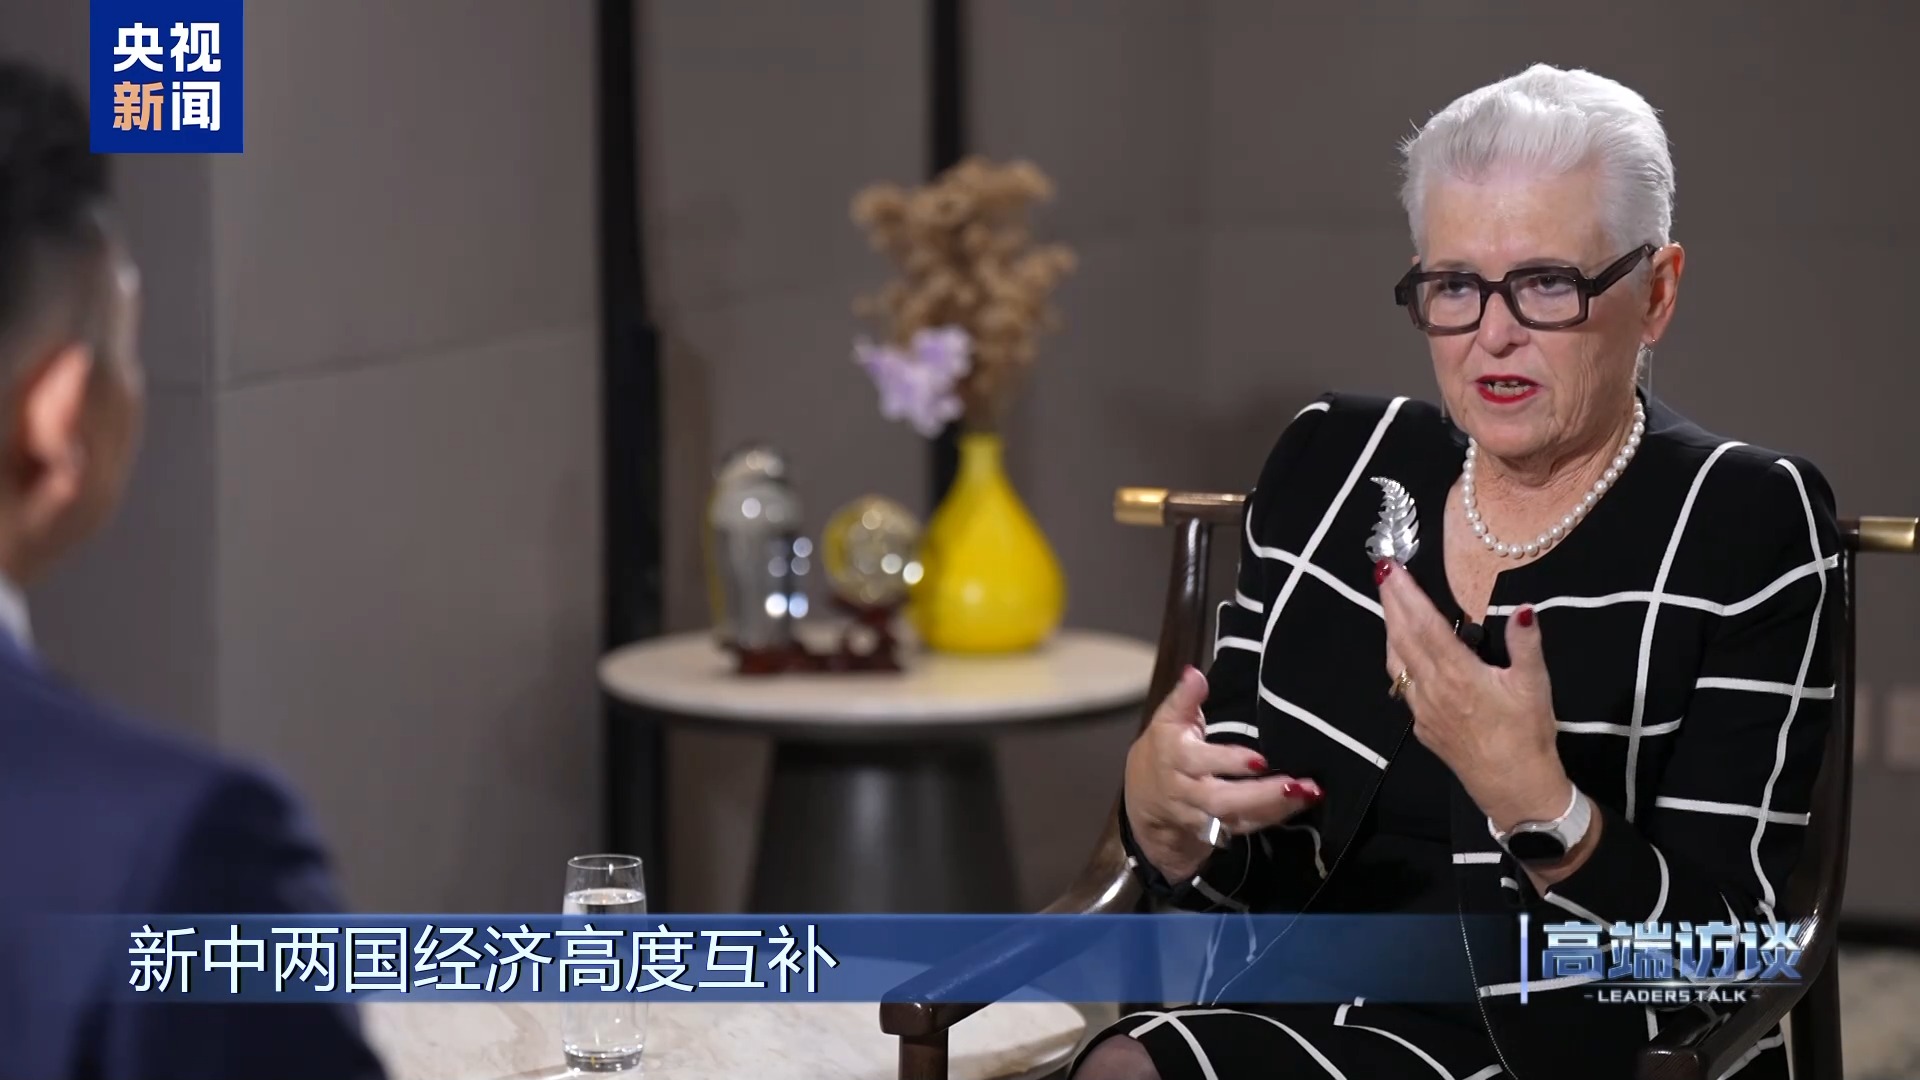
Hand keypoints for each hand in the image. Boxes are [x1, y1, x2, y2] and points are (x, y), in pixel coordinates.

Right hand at [1123, 666, 1322, 882]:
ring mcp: (1202, 816)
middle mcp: (1186, 791)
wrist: (1146, 800)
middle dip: (1259, 794)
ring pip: (1237, 818)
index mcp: (1174, 757)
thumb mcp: (1167, 720)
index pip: (1197, 761)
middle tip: (1294, 783)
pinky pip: (1247, 827)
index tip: (1260, 759)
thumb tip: (1194, 674)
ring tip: (1309, 792)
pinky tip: (1302, 802)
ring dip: (1275, 807)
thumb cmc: (1165, 750)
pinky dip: (1275, 816)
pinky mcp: (1218, 831)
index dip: (1228, 761)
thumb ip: (1184, 698)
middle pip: (1220, 799)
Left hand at [1375, 560, 1569, 832]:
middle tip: (1383, 572)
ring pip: (1396, 661)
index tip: (1391, 569)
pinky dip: (1398, 658)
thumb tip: (1522, 608)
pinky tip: (1402, 650)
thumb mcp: (1535, 686)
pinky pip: (1402, 684)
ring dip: (1390, 629)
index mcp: (1458, 674)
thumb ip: (1526, 644)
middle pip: (1402, 637)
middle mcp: (1432, 689)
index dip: (1405, 594)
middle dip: (1391, 602)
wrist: (1513, 788)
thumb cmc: (1527, 735)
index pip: (1423, 625)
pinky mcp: (1422, 725)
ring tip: (1389, 603)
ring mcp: (1422, 709)